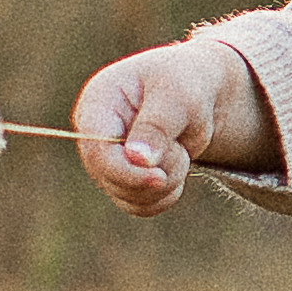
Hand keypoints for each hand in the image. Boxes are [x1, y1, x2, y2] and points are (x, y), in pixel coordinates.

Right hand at [73, 37, 271, 214]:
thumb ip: (157, 125)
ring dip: (166, 181)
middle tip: (181, 146)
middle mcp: (94, 135)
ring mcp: (107, 160)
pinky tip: (176, 168)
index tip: (158, 177)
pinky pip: (140, 206)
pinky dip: (165, 194)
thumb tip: (137, 158)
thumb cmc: (185, 85)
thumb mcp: (178, 96)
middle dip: (156, 172)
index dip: (125, 170)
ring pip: (129, 196)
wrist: (197, 94)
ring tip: (180, 148)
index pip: (96, 150)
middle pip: (112, 178)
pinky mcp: (122, 180)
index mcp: (98, 104)